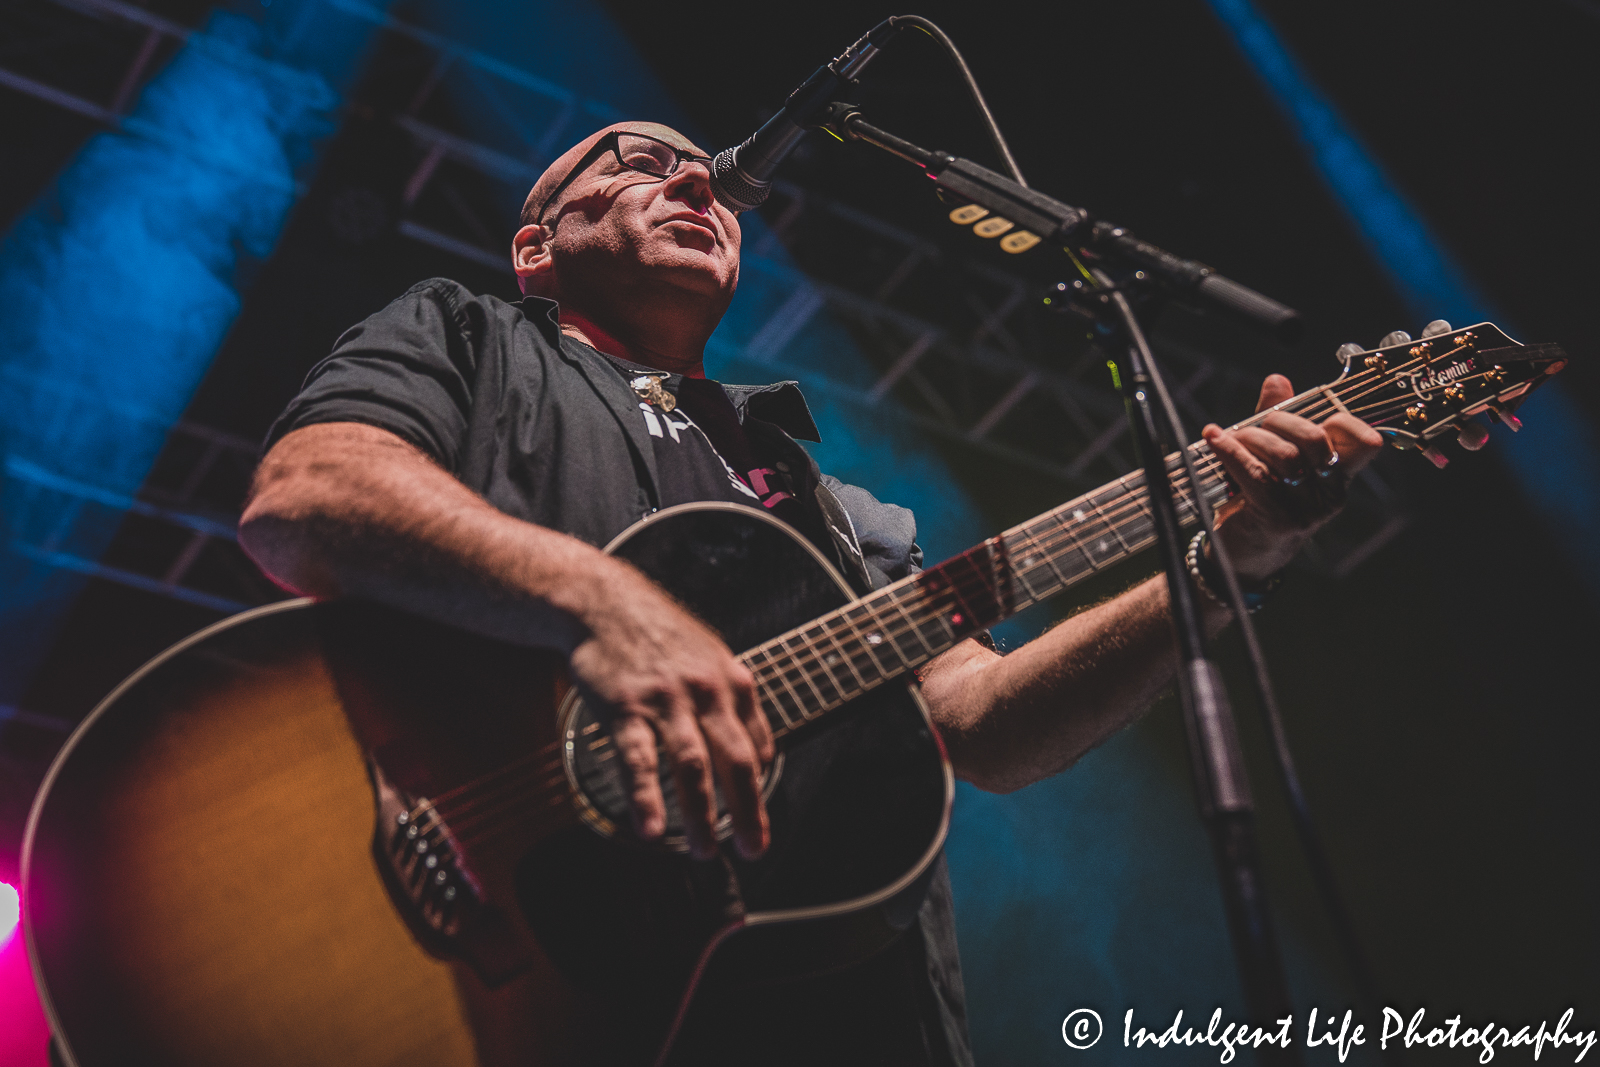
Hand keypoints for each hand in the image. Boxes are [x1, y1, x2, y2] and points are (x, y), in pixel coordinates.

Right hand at [568, 563, 772, 860]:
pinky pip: (639, 759)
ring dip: (700, 815)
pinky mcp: (626, 707)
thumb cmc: (658, 633)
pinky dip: (646, 797)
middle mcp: (705, 692)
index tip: (758, 827)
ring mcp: (666, 700)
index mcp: (732, 682)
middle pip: (734, 762)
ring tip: (704, 851)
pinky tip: (650, 828)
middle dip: (747, 812)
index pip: (757, 747)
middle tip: (751, 849)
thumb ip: (736, 703)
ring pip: (691, 766)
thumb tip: (762, 753)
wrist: (604, 602)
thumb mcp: (712, 657)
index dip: (760, 792)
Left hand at [1201, 374, 1384, 581]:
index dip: (1343, 420)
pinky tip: (1213, 438)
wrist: (1246, 554)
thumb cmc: (1262, 500)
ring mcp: (1307, 509)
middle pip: (1315, 440)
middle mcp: (1331, 494)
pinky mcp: (1278, 518)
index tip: (1312, 414)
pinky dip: (1230, 451)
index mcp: (1339, 476)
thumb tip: (1277, 380)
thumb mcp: (1274, 458)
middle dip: (1279, 421)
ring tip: (1230, 437)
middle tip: (1255, 424)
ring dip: (1250, 438)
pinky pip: (1255, 475)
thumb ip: (1278, 420)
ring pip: (1284, 457)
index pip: (1364, 442)